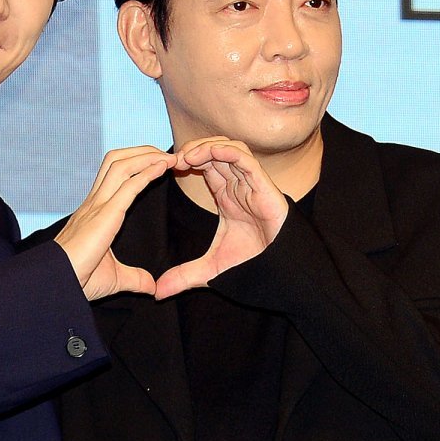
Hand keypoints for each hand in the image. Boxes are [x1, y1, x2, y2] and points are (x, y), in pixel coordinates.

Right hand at [55, 147, 175, 299]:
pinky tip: (162, 167)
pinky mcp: (105, 214)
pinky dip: (147, 172)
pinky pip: (129, 185)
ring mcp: (97, 206)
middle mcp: (94, 202)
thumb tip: (151, 287)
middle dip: (143, 151)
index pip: (115, 175)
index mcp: (95, 212)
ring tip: (169, 157)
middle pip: (117, 160)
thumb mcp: (114, 279)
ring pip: (121, 164)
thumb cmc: (78, 281)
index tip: (160, 165)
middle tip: (167, 155)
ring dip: (147, 156)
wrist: (58, 283)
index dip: (137, 165)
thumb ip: (134, 278)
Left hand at [155, 138, 289, 299]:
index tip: (167, 168)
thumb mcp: (209, 271)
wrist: (281, 273)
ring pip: (230, 149)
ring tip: (186, 157)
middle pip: (216, 151)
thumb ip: (183, 276)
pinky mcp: (264, 186)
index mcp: (227, 198)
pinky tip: (207, 155)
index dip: (187, 162)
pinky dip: (226, 151)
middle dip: (193, 149)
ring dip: (207, 147)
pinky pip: (246, 159)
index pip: (206, 166)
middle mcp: (239, 187)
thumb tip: (158, 293)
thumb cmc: (253, 266)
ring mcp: (251, 184)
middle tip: (172, 160)